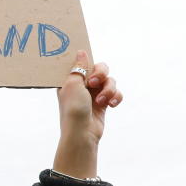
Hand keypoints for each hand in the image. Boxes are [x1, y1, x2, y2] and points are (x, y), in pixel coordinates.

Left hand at [52, 51, 121, 178]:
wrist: (82, 133)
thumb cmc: (73, 109)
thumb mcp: (73, 84)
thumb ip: (78, 67)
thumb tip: (81, 52)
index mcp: (70, 79)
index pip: (82, 62)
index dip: (88, 62)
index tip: (88, 63)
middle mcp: (82, 85)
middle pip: (100, 68)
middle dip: (101, 74)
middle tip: (94, 82)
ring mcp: (93, 94)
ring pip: (110, 81)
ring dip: (108, 89)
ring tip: (102, 101)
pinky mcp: (103, 103)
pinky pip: (116, 93)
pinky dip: (115, 97)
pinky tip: (111, 105)